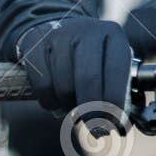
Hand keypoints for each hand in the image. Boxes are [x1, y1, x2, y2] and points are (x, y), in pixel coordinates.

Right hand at [15, 17, 132, 133]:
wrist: (53, 26)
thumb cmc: (89, 55)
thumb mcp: (109, 62)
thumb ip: (118, 90)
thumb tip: (121, 127)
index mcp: (113, 34)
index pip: (117, 71)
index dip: (116, 102)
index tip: (114, 124)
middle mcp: (87, 31)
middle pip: (89, 80)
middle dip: (93, 111)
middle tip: (94, 128)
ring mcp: (59, 35)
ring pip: (64, 86)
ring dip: (69, 107)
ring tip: (73, 106)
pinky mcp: (34, 45)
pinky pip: (43, 85)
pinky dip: (50, 102)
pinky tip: (55, 100)